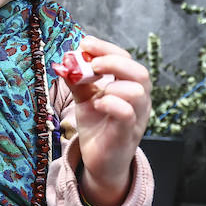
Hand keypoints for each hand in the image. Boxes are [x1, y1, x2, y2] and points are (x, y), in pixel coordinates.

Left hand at [64, 36, 150, 205]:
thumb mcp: (84, 98)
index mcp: (130, 86)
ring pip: (138, 91)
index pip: (127, 59)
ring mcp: (136, 118)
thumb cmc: (97, 126)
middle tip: (92, 65)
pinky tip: (97, 105)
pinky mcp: (127, 135)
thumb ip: (78, 80)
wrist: (99, 162)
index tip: (85, 44)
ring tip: (95, 91)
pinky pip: (127, 114)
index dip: (106, 48)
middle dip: (113, 62)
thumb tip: (65, 59)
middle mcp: (139, 101)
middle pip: (139, 72)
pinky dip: (111, 104)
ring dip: (113, 84)